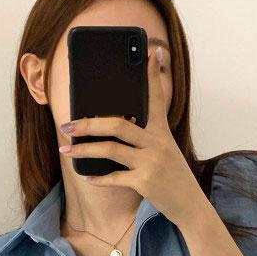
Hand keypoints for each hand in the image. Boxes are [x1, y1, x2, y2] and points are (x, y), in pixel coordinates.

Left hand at [58, 44, 196, 228]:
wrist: (189, 204)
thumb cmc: (172, 175)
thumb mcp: (165, 149)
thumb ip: (146, 135)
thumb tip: (116, 123)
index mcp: (162, 130)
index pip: (156, 97)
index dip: (153, 74)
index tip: (151, 51)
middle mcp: (156, 143)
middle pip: (118, 125)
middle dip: (89, 123)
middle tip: (68, 124)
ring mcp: (150, 163)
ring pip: (111, 150)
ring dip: (85, 149)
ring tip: (66, 149)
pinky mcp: (145, 183)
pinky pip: (115, 178)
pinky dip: (99, 178)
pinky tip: (87, 176)